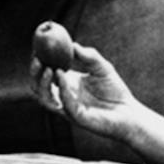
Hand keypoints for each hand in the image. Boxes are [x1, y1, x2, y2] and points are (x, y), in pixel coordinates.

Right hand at [31, 21, 151, 142]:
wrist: (129, 111)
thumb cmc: (115, 90)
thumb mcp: (101, 67)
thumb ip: (88, 56)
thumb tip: (73, 44)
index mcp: (66, 85)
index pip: (45, 75)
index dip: (39, 63)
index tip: (38, 49)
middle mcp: (63, 98)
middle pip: (39, 88)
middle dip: (34, 74)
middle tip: (37, 59)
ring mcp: (68, 109)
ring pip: (46, 100)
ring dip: (43, 84)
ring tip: (48, 69)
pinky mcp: (78, 118)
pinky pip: (66, 105)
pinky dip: (62, 90)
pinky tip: (63, 77)